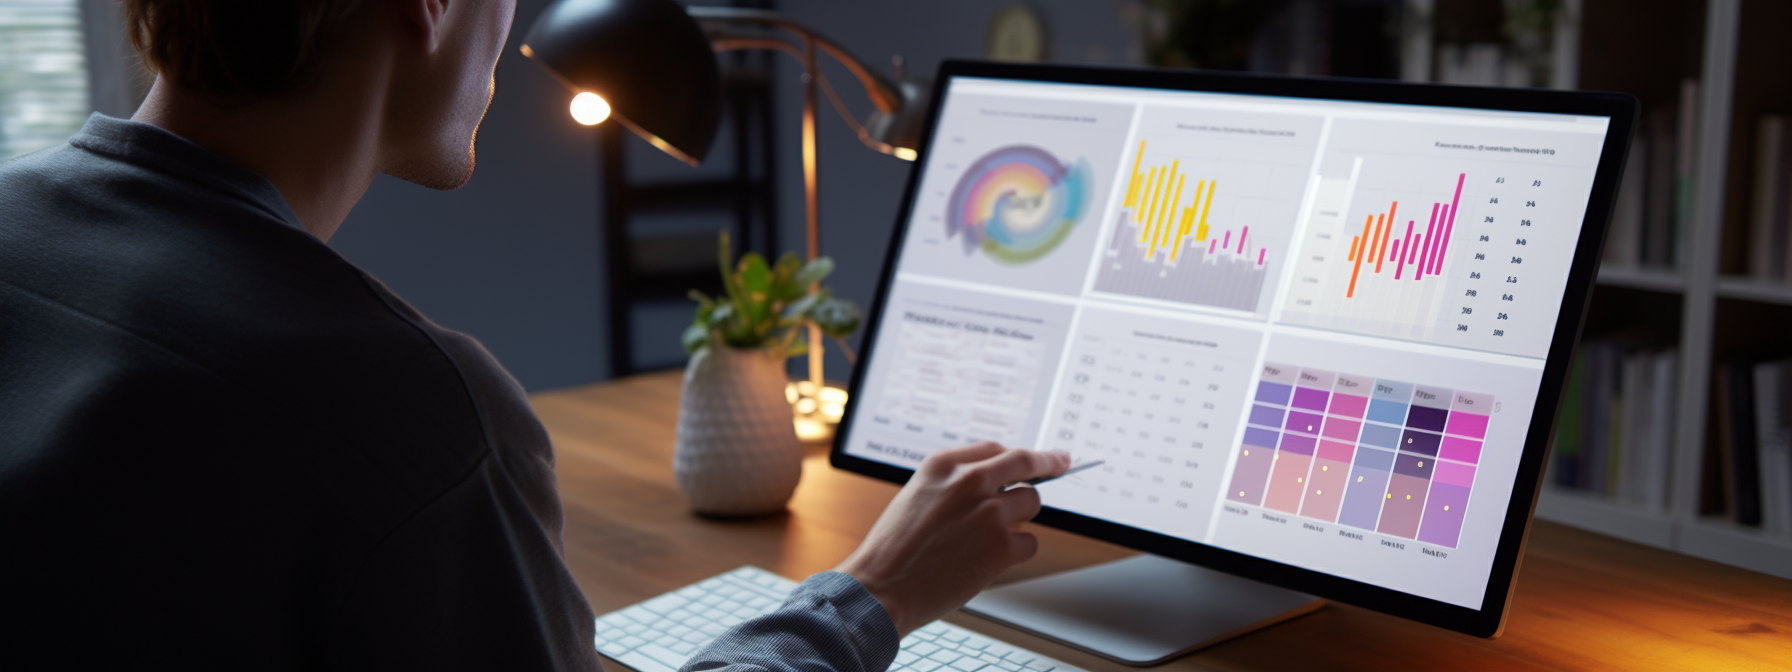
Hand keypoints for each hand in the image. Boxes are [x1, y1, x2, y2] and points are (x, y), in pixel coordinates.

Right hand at [834, 443, 1070, 634]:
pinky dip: (1017, 551)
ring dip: (1021, 517)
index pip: (995, 449)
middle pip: (1026, 463)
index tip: (1036, 456)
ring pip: (1031, 502)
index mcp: (943, 465)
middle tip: (1063, 463)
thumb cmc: (894, 549)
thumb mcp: (916, 496)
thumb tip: (993, 480)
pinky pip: (1030, 542)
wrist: (882, 588)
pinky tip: (992, 560)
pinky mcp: (1002, 547)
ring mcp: (990, 512)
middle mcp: (970, 482)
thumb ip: (953, 483)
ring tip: (994, 536)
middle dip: (1049, 463)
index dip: (1017, 455)